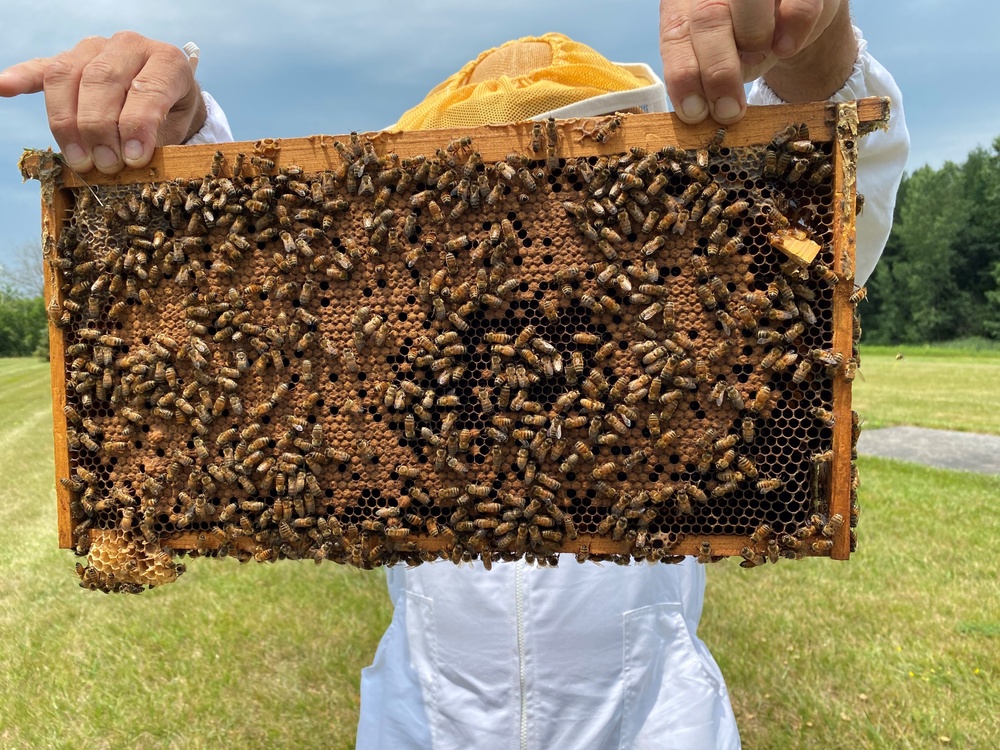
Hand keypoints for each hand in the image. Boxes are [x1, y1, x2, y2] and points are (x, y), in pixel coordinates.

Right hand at [0, 31, 205, 173]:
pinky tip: (4, 87)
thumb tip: (129, 164)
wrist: (171, 100)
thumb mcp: (177, 131)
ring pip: (68, 75)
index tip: (133, 158)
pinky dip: (22, 78)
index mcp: (167, 62)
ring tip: (80, 160)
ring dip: (68, 122)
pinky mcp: (71, 59)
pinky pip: (43, 67)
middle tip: (105, 166)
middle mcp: (130, 46)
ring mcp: (96, 48)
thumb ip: (155, 142)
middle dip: (99, 128)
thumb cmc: (174, 118)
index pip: (147, 88)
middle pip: (101, 80)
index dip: (137, 125)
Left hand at [659, 0, 847, 123]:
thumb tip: (695, 113)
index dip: (683, 77)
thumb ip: (699, 78)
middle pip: (709, 18)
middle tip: (729, 110)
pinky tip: (785, 48)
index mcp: (684, 5)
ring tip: (760, 58)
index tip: (695, 113)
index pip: (676, 37)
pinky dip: (792, 28)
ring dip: (754, 41)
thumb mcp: (712, 61)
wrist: (784, 19)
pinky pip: (796, 6)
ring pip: (748, 2)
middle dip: (718, 72)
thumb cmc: (738, 43)